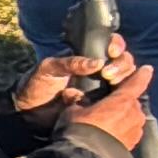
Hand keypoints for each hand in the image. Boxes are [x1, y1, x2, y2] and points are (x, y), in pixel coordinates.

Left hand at [12, 46, 137, 115]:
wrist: (30, 113)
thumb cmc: (38, 84)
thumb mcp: (50, 68)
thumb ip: (71, 63)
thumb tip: (98, 63)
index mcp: (87, 56)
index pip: (110, 45)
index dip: (116, 45)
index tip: (112, 51)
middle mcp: (99, 70)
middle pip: (124, 61)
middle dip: (122, 64)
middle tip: (108, 74)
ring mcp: (104, 88)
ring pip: (126, 78)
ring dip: (124, 78)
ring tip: (111, 83)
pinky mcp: (104, 105)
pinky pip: (121, 98)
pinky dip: (125, 95)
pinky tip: (118, 96)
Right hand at [69, 65, 154, 152]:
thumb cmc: (81, 130)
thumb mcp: (74, 112)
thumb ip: (78, 101)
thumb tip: (71, 94)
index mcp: (122, 101)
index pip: (136, 83)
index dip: (141, 75)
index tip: (147, 69)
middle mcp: (135, 113)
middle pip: (131, 102)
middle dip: (122, 102)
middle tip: (109, 105)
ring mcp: (136, 130)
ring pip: (132, 117)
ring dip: (123, 117)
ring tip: (107, 122)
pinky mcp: (133, 144)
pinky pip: (129, 131)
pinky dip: (122, 130)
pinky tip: (110, 135)